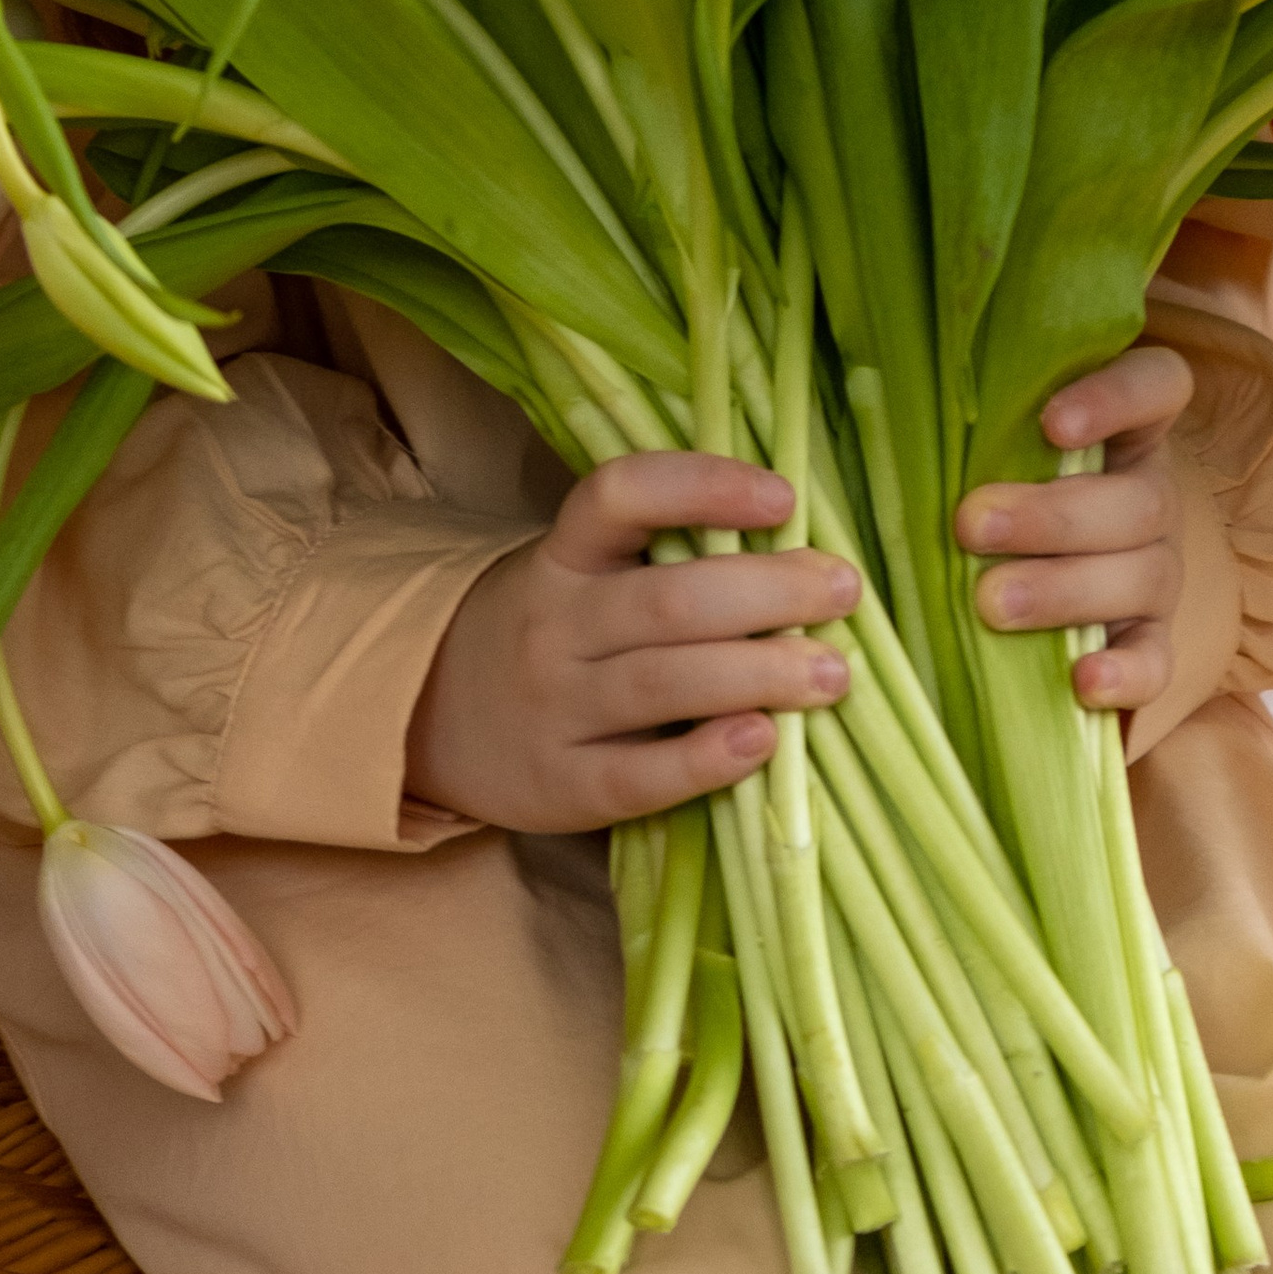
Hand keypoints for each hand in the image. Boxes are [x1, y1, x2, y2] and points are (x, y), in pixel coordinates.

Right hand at [405, 451, 861, 834]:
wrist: (429, 715)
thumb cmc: (552, 629)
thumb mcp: (582, 570)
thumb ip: (666, 554)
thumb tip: (802, 542)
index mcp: (564, 554)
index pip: (619, 495)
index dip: (702, 486)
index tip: (784, 497)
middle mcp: (554, 624)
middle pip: (667, 599)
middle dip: (768, 591)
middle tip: (843, 591)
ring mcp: (553, 708)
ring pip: (662, 683)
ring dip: (758, 675)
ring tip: (833, 673)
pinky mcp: (562, 787)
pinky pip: (639, 776)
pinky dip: (705, 760)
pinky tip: (764, 743)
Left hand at [951, 343, 1194, 714]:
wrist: (1022, 576)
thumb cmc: (992, 488)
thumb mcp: (987, 446)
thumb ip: (964, 424)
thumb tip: (869, 394)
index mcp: (1124, 429)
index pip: (1157, 386)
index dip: (1116, 398)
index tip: (1052, 423)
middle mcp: (1151, 496)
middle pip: (1138, 501)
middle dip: (1050, 516)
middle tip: (971, 526)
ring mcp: (1157, 571)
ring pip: (1144, 577)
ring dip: (1065, 590)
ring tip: (991, 603)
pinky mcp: (1151, 639)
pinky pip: (1156, 659)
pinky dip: (1125, 673)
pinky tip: (1084, 682)